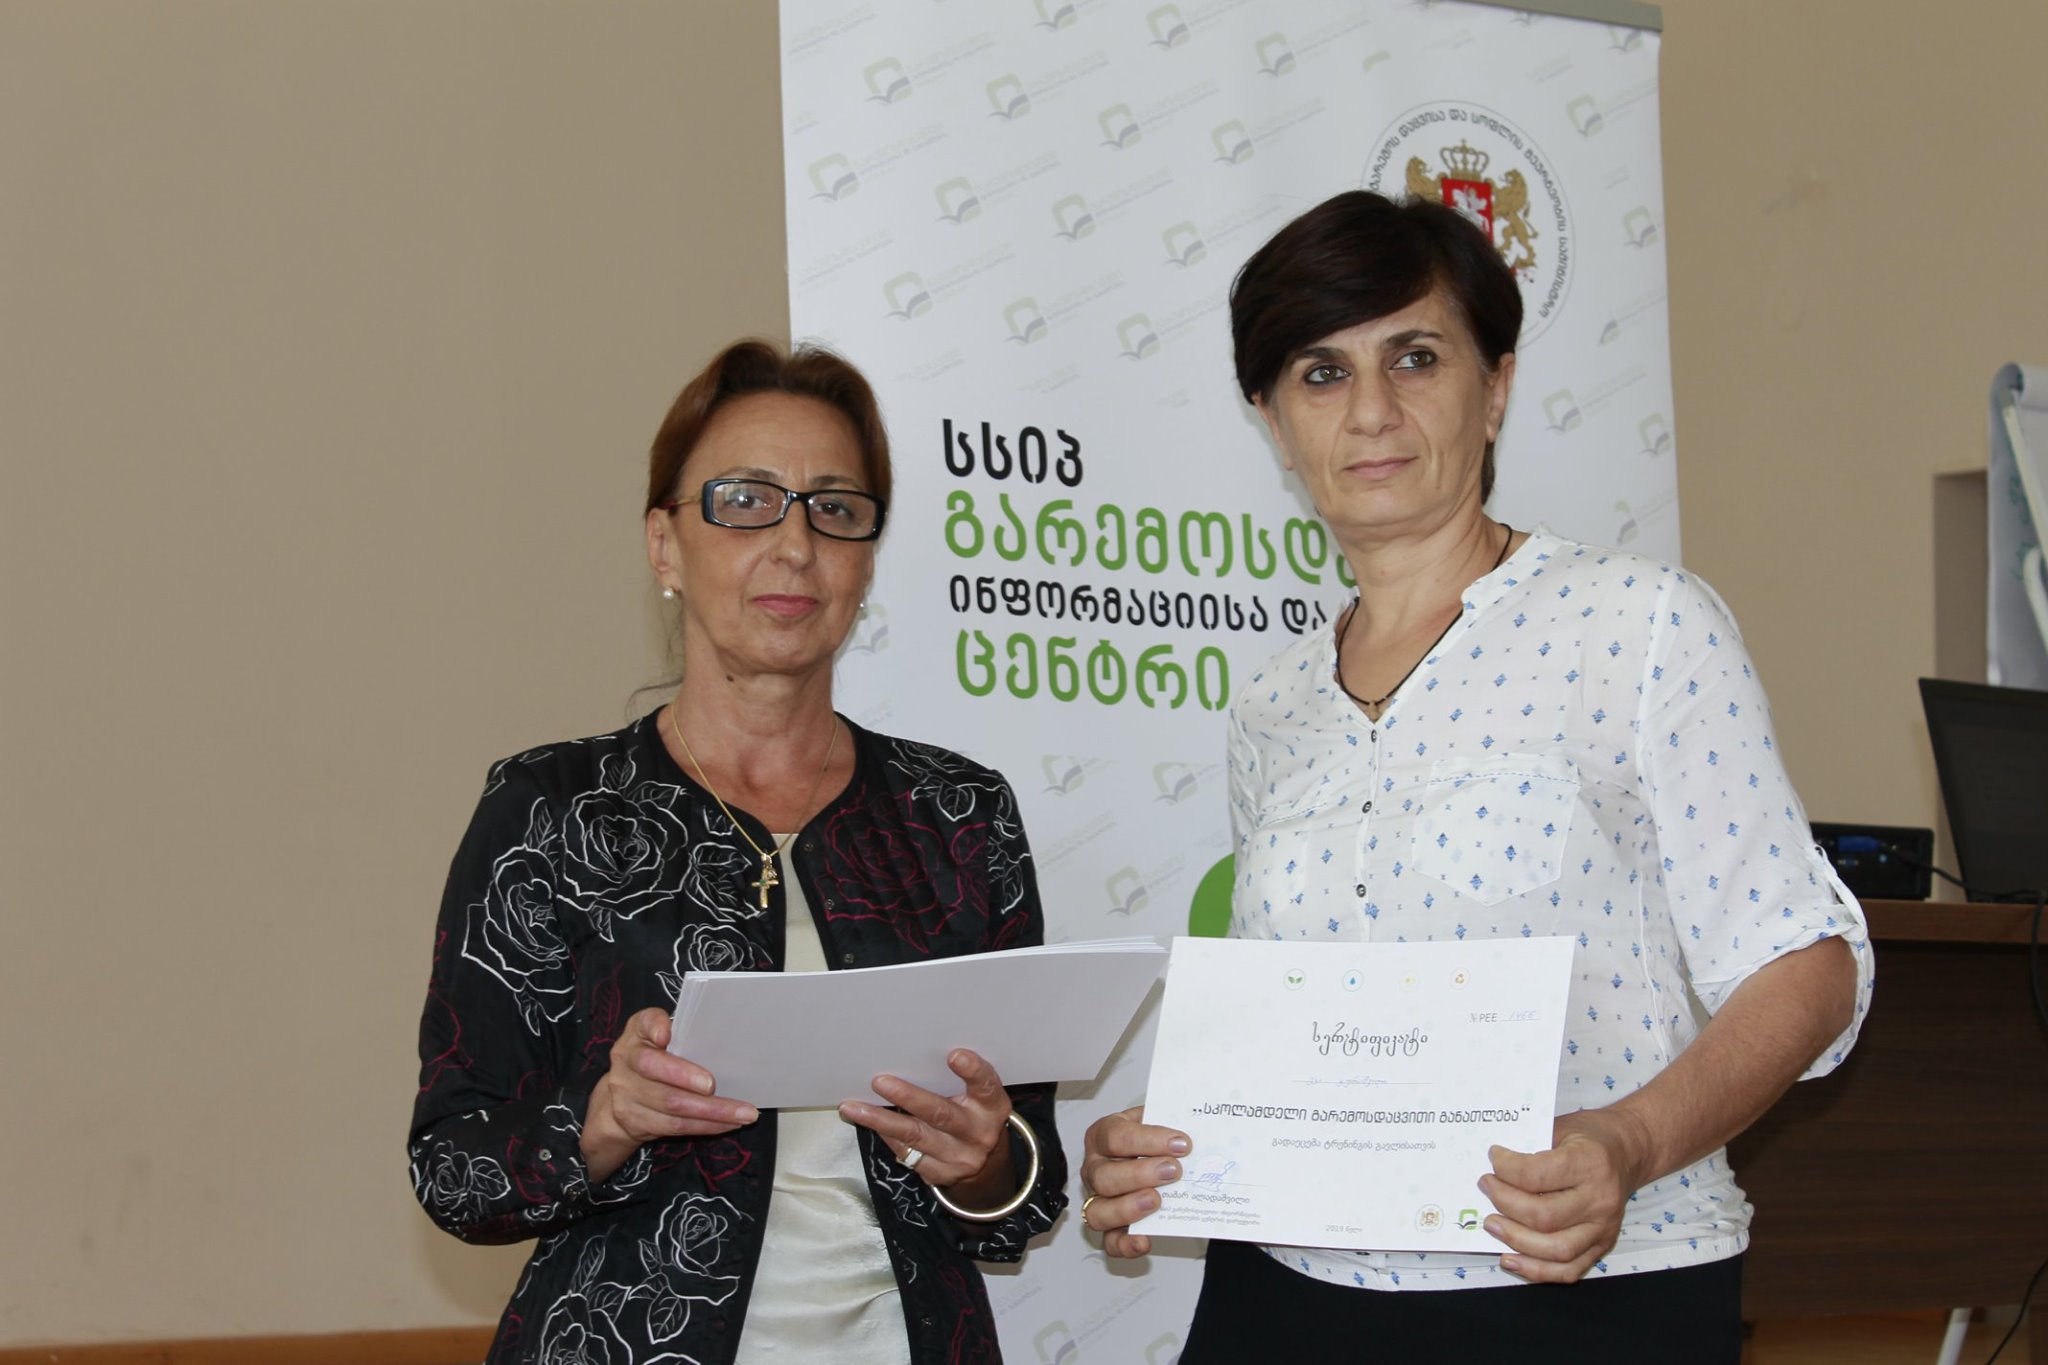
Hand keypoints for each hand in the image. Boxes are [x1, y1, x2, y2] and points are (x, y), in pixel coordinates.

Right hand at [581, 1006, 758, 1182]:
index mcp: (635, 1036)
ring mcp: (627, 1095)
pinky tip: (728, 1123)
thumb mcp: (658, 1037)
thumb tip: (697, 1035)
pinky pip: (675, 1126)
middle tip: (713, 1085)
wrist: (617, 1102)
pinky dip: (706, 1126)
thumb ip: (675, 1028)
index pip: (643, 1024)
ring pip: (670, 1105)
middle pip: (653, 1069)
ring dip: (711, 1111)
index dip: (654, 1028)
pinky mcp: (637, 1122)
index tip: (666, 1036)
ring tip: (743, 1113)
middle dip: (685, 1078)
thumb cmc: (654, 1060)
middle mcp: (625, 1063)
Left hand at [839, 1049, 1013, 1196]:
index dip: (973, 1071)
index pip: (986, 1086)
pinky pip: (906, 1154)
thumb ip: (956, 1081)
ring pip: (915, 1136)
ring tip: (852, 1107)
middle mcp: (978, 1133)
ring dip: (880, 1120)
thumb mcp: (978, 1098)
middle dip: (909, 1097)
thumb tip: (910, 1054)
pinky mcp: (938, 1174)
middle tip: (879, 1081)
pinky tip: (866, 1122)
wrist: (986, 1166)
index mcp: (991, 1107)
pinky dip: (885, 1135)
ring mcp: (958, 1157)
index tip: (954, 1055)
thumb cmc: (973, 1115)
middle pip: (941, 1114)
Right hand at [1078, 1105, 1189, 1257]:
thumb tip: (1198, 1124)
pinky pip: (1109, 1242)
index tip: (1180, 1143)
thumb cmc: (1150, 1139)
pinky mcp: (1110, 1227)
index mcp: (1103, 1136)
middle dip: (1141, 1173)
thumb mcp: (1156, 1117)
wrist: (1155, 1157)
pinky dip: (1125, 1245)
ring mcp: (1099, 1200)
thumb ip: (1170, 1117)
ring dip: (1128, 1208)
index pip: (1115, 1136)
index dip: (1147, 1140)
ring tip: (1156, 1201)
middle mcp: (1095, 1169)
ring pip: (1098, 1211)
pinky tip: (1144, 1241)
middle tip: (1173, 1171)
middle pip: (1104, 1175)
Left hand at [1479, 1106, 1651, 1282]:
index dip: (1506, 1169)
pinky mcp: (1602, 1246)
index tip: (1493, 1158)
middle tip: (1486, 1188)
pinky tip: (1510, 1259)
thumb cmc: (1590, 1137)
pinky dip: (1536, 1270)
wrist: (1628, 1150)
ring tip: (1491, 1225)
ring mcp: (1604, 1227)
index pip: (1536, 1175)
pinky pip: (1568, 1270)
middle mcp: (1600, 1199)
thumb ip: (1530, 1146)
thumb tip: (1492, 1169)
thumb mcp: (1560, 1126)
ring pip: (1555, 1249)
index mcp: (1590, 1163)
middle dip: (1505, 1204)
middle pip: (1543, 1216)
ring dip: (1516, 1240)